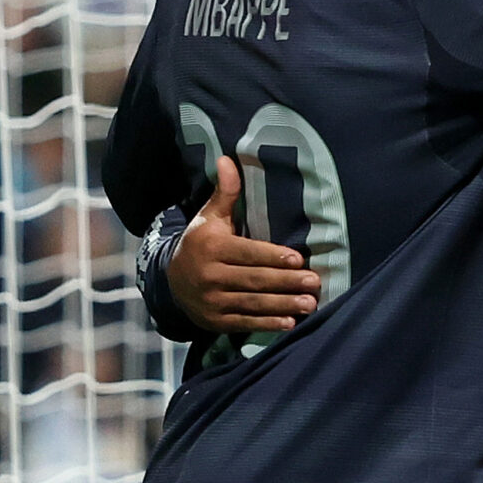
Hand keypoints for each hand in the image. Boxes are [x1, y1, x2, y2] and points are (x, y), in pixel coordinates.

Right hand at [170, 157, 316, 334]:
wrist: (168, 280)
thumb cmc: (201, 242)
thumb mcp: (209, 216)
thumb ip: (225, 192)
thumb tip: (228, 158)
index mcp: (212, 248)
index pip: (247, 253)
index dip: (272, 257)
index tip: (297, 259)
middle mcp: (209, 276)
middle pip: (253, 280)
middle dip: (286, 283)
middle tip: (314, 283)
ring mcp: (211, 301)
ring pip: (251, 303)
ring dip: (282, 305)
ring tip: (310, 304)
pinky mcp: (214, 320)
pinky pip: (244, 322)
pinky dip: (266, 324)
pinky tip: (290, 323)